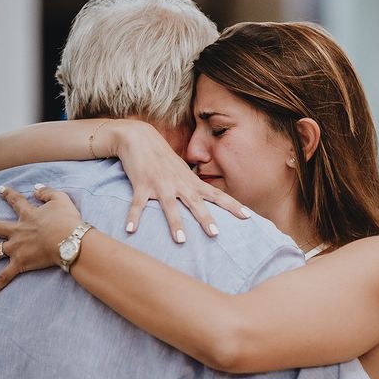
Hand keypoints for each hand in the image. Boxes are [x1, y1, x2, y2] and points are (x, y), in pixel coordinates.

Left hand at [0, 184, 81, 299]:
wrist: (69, 240)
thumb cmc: (67, 220)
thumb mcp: (61, 199)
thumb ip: (47, 192)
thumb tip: (36, 188)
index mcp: (28, 215)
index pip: (16, 201)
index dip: (8, 194)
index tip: (0, 189)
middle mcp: (18, 231)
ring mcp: (17, 248)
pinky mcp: (20, 263)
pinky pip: (4, 278)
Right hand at [112, 120, 250, 242]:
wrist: (139, 137)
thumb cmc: (162, 157)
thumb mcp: (182, 170)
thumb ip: (193, 185)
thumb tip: (208, 199)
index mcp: (190, 181)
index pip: (216, 194)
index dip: (232, 205)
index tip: (248, 216)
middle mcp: (178, 183)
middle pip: (195, 203)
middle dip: (205, 218)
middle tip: (215, 234)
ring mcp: (159, 184)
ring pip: (169, 206)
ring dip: (175, 223)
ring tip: (181, 240)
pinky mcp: (141, 184)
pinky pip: (137, 205)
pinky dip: (133, 218)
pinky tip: (130, 231)